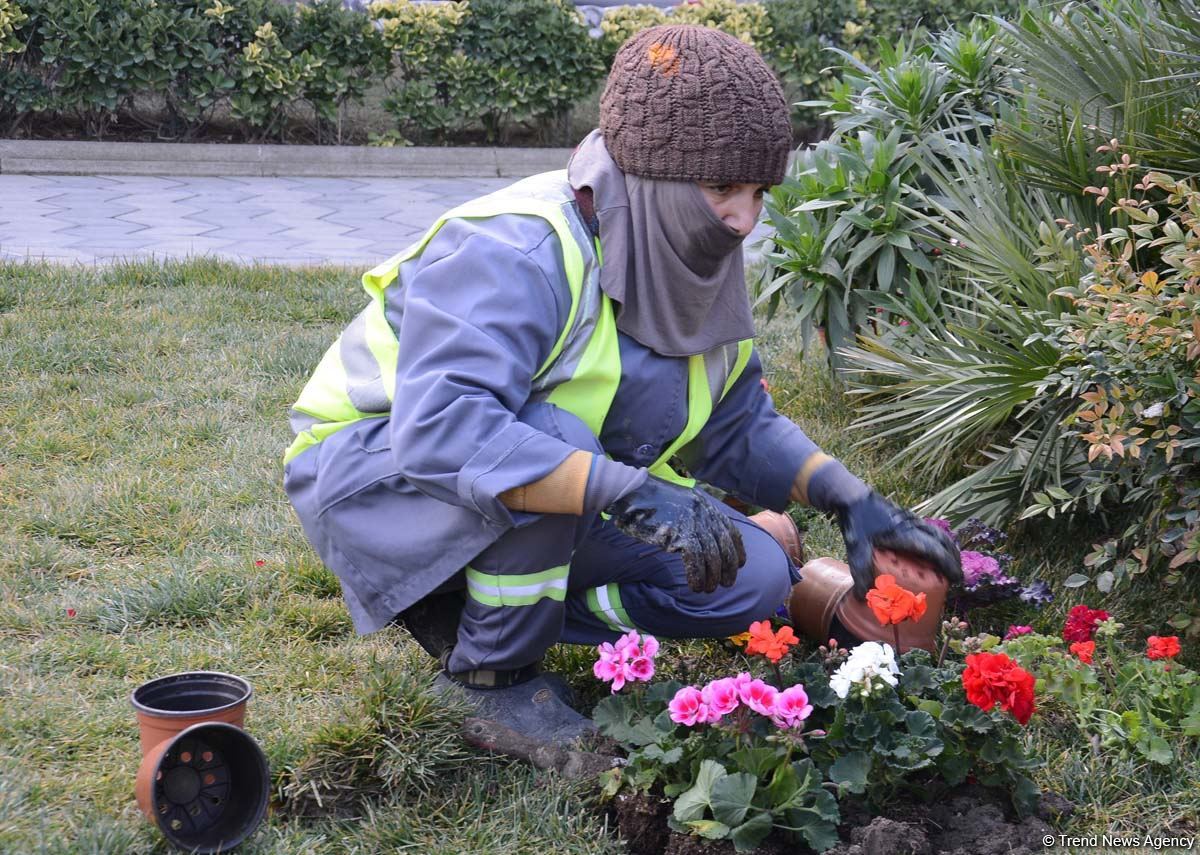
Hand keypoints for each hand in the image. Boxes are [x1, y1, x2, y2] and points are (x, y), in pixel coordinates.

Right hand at [605, 476, 745, 593]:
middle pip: (725, 547)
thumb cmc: (654, 502)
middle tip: (726, 584)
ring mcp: (693, 524)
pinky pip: (695, 560)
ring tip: (707, 590)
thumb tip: (706, 541)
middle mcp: (705, 515)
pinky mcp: (680, 534)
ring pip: (712, 557)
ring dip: (712, 577)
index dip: (737, 551)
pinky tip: (695, 586)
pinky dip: (697, 576)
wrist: (635, 492)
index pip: (731, 532)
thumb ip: (697, 518)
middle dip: (728, 569)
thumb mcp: (683, 504)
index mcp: (707, 507)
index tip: (738, 565)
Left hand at [835, 491, 961, 598]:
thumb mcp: (857, 548)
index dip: (949, 566)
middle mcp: (915, 526)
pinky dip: (938, 540)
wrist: (852, 495)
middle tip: (957, 575)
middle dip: (953, 559)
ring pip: (938, 533)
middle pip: (943, 541)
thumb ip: (861, 572)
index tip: (957, 579)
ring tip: (950, 562)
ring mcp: (911, 519)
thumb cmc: (857, 521)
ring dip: (948, 548)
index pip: (936, 551)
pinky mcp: (906, 516)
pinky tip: (931, 548)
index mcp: (908, 535)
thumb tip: (863, 598)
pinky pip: (930, 529)